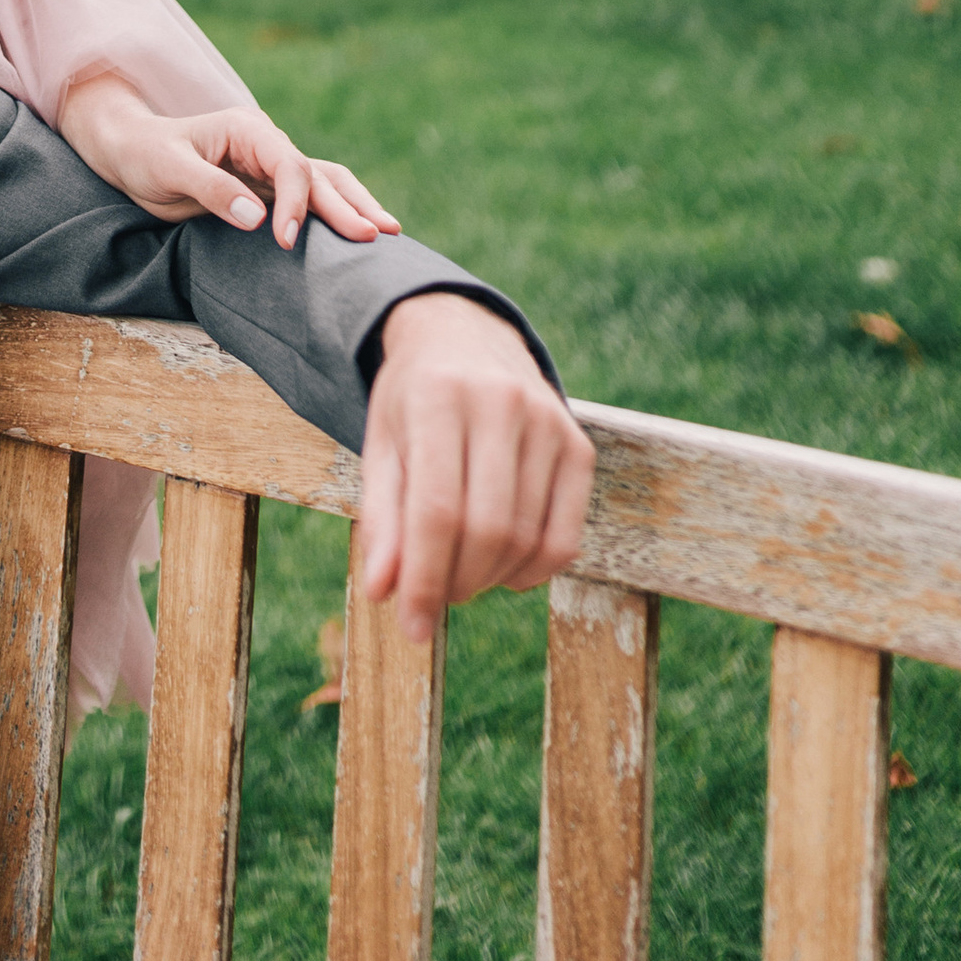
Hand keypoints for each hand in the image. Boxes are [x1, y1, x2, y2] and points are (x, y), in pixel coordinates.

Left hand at [54, 74, 400, 247]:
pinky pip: (308, 199)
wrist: (130, 151)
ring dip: (352, 206)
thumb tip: (256, 218)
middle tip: (374, 236)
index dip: (294, 202)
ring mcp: (268, 168)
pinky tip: (359, 230)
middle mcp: (265, 145)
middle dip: (346, 205)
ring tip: (388, 231)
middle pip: (316, 174)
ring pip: (322, 184)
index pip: (288, 165)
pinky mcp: (266, 189)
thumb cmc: (144, 154)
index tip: (287, 240)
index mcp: (246, 130)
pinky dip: (334, 213)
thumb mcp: (168, 169)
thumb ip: (211, 189)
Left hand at [356, 291, 593, 642]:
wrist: (464, 333)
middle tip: (434, 598)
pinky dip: (532, 571)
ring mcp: (547, 420)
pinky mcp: (579, 443)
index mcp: (438, 396)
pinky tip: (503, 568)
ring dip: (489, 581)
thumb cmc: (412, 400)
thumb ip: (382, 517)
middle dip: (456, 584)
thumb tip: (384, 592)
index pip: (436, 512)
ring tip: (461, 576)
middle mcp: (499, 402)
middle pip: (485, 530)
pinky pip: (564, 537)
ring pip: (525, 539)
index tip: (410, 626)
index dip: (424, 580)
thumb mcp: (382, 445)